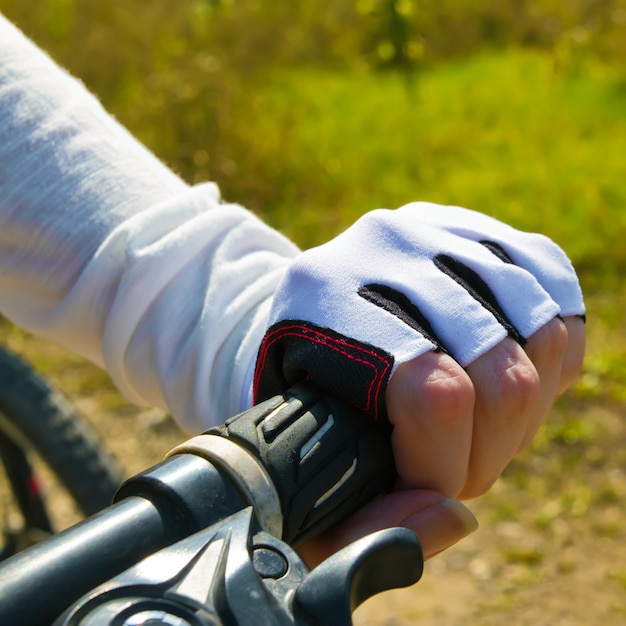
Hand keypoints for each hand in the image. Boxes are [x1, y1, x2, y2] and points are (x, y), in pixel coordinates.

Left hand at [254, 203, 585, 566]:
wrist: (310, 310)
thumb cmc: (302, 399)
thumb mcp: (296, 466)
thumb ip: (358, 525)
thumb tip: (453, 516)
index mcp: (322, 296)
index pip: (433, 396)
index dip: (445, 468)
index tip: (425, 489)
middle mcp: (385, 244)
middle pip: (502, 376)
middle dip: (489, 452)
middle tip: (452, 464)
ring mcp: (440, 229)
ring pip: (544, 341)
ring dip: (522, 412)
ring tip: (476, 426)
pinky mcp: (483, 232)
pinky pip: (557, 303)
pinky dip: (549, 359)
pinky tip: (501, 376)